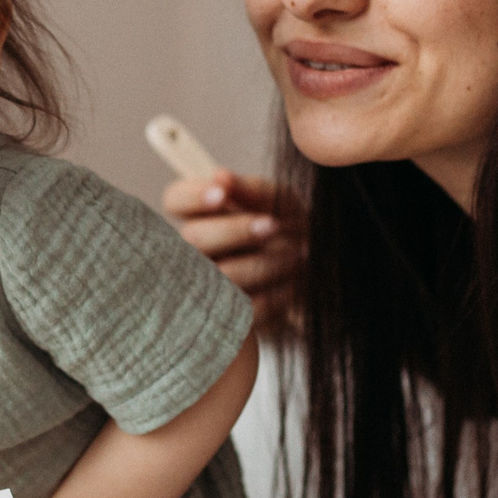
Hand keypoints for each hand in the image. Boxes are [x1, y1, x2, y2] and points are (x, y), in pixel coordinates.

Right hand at [162, 167, 301, 328]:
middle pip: (191, 238)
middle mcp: (196, 251)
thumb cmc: (293, 233)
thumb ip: (252, 190)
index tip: (222, 193)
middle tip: (273, 226)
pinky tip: (292, 287)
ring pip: (218, 275)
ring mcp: (206, 287)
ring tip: (299, 255)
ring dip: (264, 263)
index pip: (176, 200)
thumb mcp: (282, 203)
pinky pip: (241, 310)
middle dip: (234, 231)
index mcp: (205, 215)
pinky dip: (274, 296)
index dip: (192, 197)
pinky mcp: (225, 321)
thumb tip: (220, 176)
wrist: (321, 278)